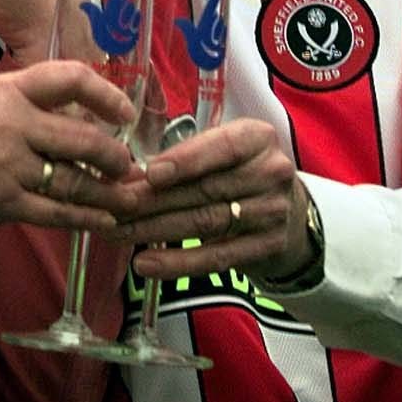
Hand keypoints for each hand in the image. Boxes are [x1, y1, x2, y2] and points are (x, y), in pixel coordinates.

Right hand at [0, 59, 140, 230]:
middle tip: (130, 166)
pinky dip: (87, 218)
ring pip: (77, 181)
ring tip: (130, 198)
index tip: (125, 112)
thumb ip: (26, 103)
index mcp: (6, 90)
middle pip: (85, 139)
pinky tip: (105, 220)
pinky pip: (57, 213)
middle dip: (116, 157)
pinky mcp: (3, 204)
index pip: (71, 79)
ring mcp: (8, 166)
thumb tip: (78, 116)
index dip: (108, 95)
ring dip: (111, 193)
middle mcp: (11, 124)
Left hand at [110, 118, 313, 282]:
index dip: (185, 160)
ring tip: (118, 232)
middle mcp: (270, 172)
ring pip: (204, 223)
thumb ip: (181, 155)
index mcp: (257, 137)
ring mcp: (272, 212)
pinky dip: (177, 263)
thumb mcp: (220, 149)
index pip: (221, 147)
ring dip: (154, 230)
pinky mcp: (266, 247)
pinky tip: (145, 264)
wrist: (289, 211)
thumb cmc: (238, 170)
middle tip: (113, 206)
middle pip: (204, 189)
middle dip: (152, 199)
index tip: (150, 174)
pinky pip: (215, 258)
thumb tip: (126, 174)